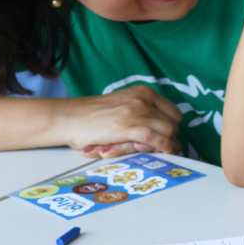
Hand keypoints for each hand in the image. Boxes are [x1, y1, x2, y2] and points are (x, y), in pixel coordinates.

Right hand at [58, 85, 182, 155]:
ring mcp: (135, 112)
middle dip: (170, 139)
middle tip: (163, 149)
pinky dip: (163, 147)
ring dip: (167, 145)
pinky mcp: (127, 127)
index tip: (167, 138)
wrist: (70, 118)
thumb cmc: (93, 116)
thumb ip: (141, 111)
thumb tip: (160, 130)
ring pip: (168, 131)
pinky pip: (155, 138)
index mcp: (142, 92)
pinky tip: (164, 152)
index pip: (173, 112)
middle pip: (173, 123)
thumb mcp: (122, 104)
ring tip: (160, 153)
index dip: (172, 127)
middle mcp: (142, 99)